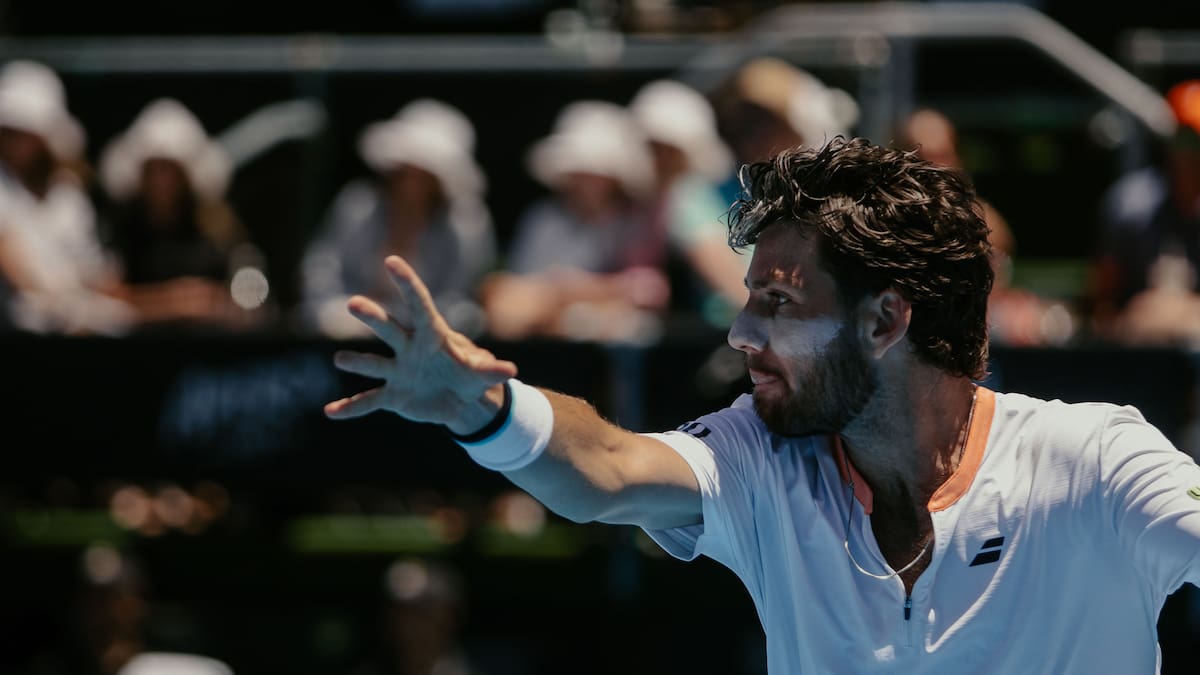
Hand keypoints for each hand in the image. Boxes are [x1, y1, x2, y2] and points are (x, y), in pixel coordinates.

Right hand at [324, 256, 517, 432]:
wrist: (460, 401)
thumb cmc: (470, 376)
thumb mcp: (481, 373)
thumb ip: (491, 370)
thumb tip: (510, 370)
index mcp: (431, 336)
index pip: (419, 305)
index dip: (407, 284)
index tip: (392, 260)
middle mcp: (409, 348)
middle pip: (390, 329)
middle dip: (373, 317)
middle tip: (355, 304)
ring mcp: (398, 371)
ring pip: (374, 364)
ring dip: (357, 362)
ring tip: (341, 359)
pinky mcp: (393, 395)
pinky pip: (368, 401)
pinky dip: (350, 407)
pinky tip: (331, 412)